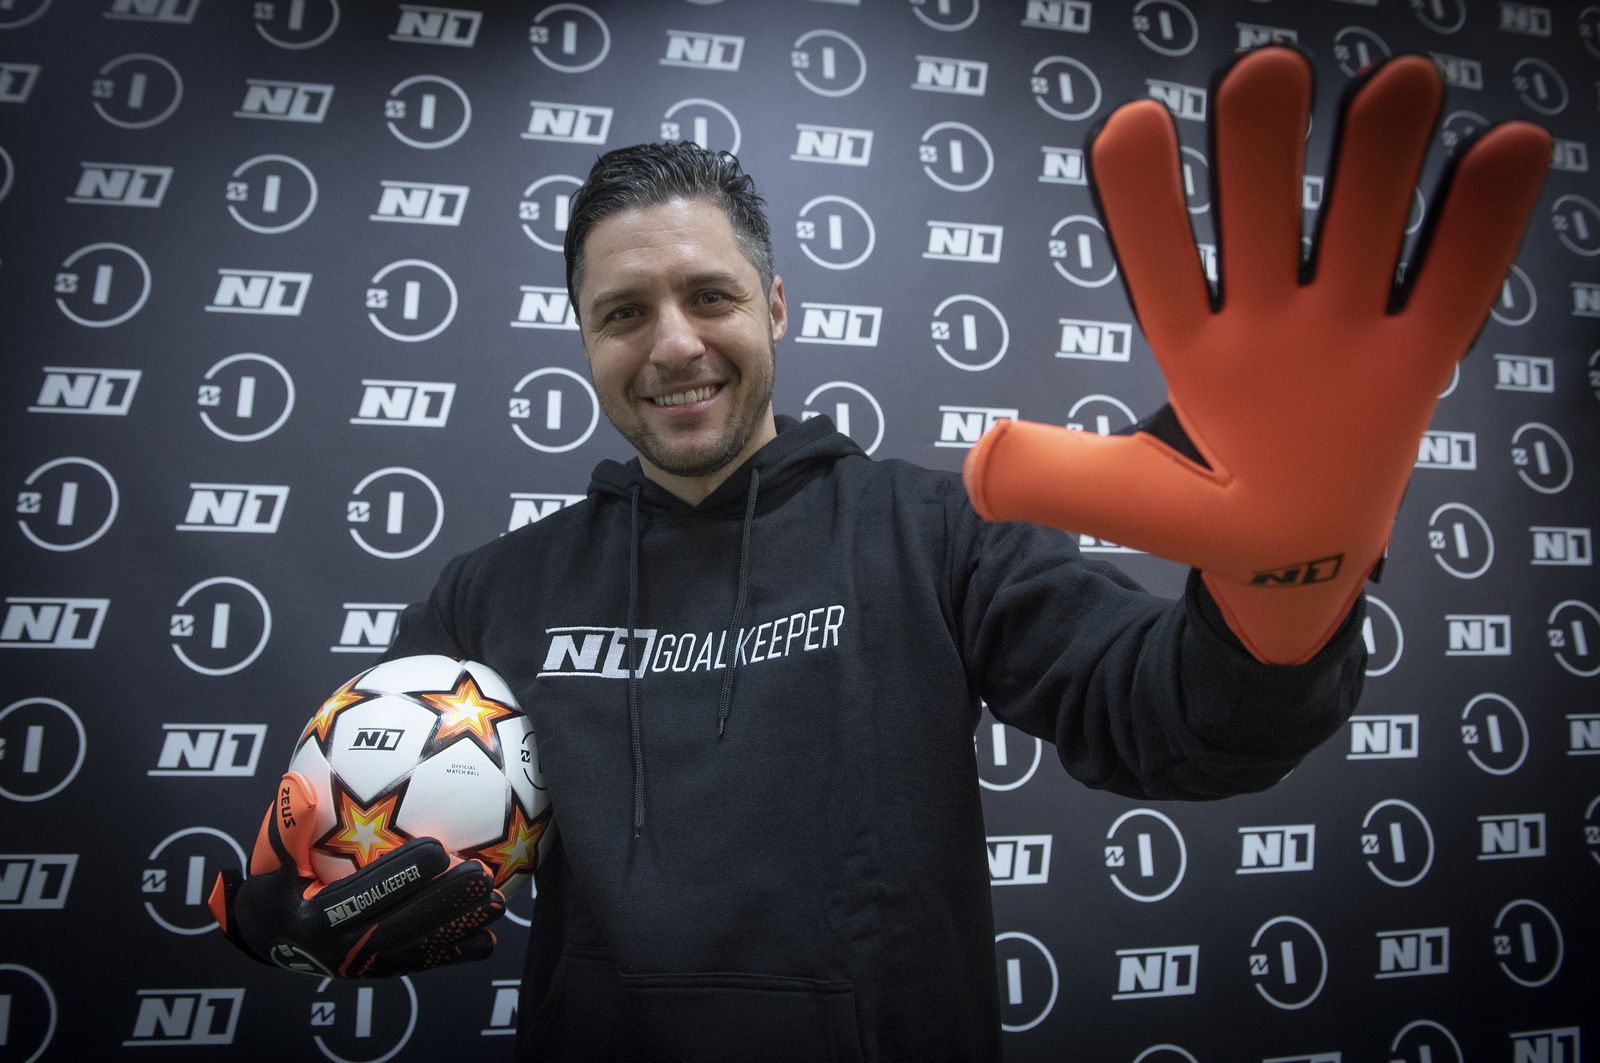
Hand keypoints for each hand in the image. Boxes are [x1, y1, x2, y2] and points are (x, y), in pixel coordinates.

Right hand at [208, 772, 504, 976]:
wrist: (268, 941)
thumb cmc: (275, 886)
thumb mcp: (272, 859)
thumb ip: (288, 826)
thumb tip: (301, 784)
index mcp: (313, 920)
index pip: (363, 896)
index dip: (401, 875)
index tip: (439, 847)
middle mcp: (340, 951)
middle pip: (400, 927)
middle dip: (444, 902)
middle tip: (482, 877)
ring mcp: (361, 967)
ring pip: (417, 949)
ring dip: (460, 928)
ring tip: (498, 904)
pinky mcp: (379, 973)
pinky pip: (420, 964)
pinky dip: (455, 954)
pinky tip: (489, 938)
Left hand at [963, 47, 1549, 663]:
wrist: (1296, 559)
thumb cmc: (1212, 515)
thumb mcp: (1133, 506)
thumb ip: (1059, 483)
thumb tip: (976, 471)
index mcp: (1191, 346)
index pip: (1159, 265)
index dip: (1144, 202)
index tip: (1129, 126)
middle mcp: (1268, 318)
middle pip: (1263, 224)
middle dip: (1263, 156)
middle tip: (1261, 74)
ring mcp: (1346, 332)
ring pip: (1363, 233)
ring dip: (1378, 164)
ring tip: (1396, 82)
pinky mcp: (1416, 361)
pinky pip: (1454, 287)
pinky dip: (1480, 226)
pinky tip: (1507, 146)